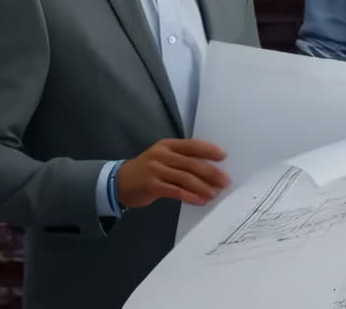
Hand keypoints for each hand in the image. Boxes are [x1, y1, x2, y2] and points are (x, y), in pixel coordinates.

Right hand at [115, 138, 230, 208]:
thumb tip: (210, 170)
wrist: (120, 182)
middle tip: (225, 181)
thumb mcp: (162, 158)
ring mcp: (156, 169)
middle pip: (192, 163)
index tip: (224, 156)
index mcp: (168, 145)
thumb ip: (182, 161)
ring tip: (215, 194)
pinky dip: (190, 196)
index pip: (192, 145)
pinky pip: (176, 191)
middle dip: (211, 172)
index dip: (208, 150)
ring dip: (203, 187)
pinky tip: (200, 201)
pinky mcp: (152, 185)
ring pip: (185, 177)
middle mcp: (162, 155)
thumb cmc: (147, 170)